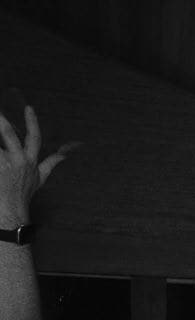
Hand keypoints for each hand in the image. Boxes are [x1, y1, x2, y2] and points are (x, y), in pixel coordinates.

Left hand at [0, 104, 73, 227]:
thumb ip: (51, 164)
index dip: (32, 122)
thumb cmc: (23, 194)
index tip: (29, 108)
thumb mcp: (39, 179)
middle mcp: (19, 161)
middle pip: (9, 135)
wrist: (10, 211)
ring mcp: (5, 165)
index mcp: (30, 161)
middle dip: (2, 121)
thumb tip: (64, 155)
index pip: (34, 138)